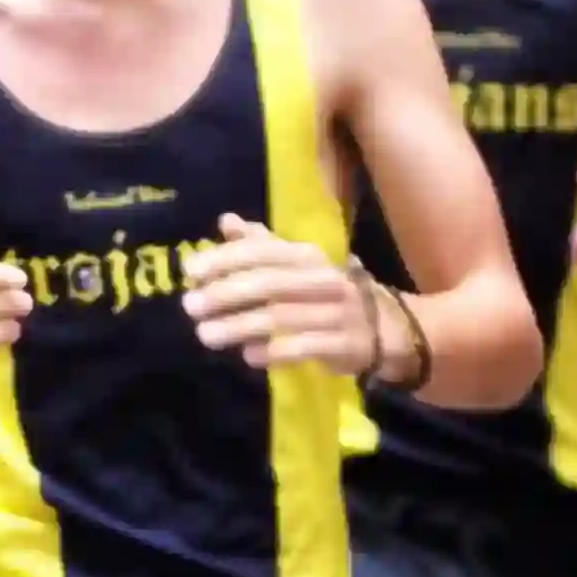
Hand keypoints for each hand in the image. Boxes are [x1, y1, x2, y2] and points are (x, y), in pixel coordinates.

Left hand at [181, 213, 377, 374]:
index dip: (225, 259)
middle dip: (225, 294)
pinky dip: (272, 352)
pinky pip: (303, 348)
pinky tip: (247, 356)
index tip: (190, 271)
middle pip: (269, 283)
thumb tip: (226, 221)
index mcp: (308, 256)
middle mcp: (323, 279)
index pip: (263, 252)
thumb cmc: (326, 293)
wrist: (385, 327)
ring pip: (281, 318)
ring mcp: (337, 313)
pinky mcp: (344, 345)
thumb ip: (261, 245)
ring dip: (239, 326)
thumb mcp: (297, 265)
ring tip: (206, 335)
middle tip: (190, 306)